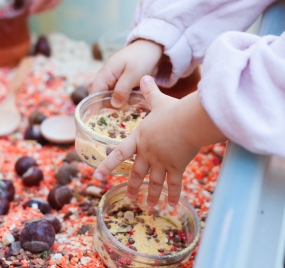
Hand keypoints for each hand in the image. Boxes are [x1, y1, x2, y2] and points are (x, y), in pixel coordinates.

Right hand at [91, 39, 162, 107]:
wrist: (152, 47)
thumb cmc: (142, 58)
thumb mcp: (132, 74)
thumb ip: (122, 89)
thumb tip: (113, 105)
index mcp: (106, 73)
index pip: (94, 92)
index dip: (94, 105)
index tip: (97, 118)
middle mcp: (107, 77)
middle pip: (102, 96)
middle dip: (111, 105)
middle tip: (123, 110)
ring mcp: (115, 80)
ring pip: (112, 97)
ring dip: (120, 102)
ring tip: (130, 104)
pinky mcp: (123, 82)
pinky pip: (120, 94)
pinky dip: (125, 98)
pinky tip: (133, 100)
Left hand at [94, 76, 225, 205]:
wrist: (188, 121)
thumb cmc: (173, 110)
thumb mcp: (158, 100)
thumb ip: (150, 92)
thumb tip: (144, 77)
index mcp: (139, 138)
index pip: (119, 153)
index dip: (107, 165)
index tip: (97, 175)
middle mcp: (147, 153)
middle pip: (137, 173)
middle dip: (132, 186)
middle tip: (129, 197)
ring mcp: (161, 162)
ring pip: (153, 183)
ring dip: (150, 195)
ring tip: (147, 206)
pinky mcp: (176, 167)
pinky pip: (173, 185)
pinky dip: (172, 196)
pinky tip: (170, 206)